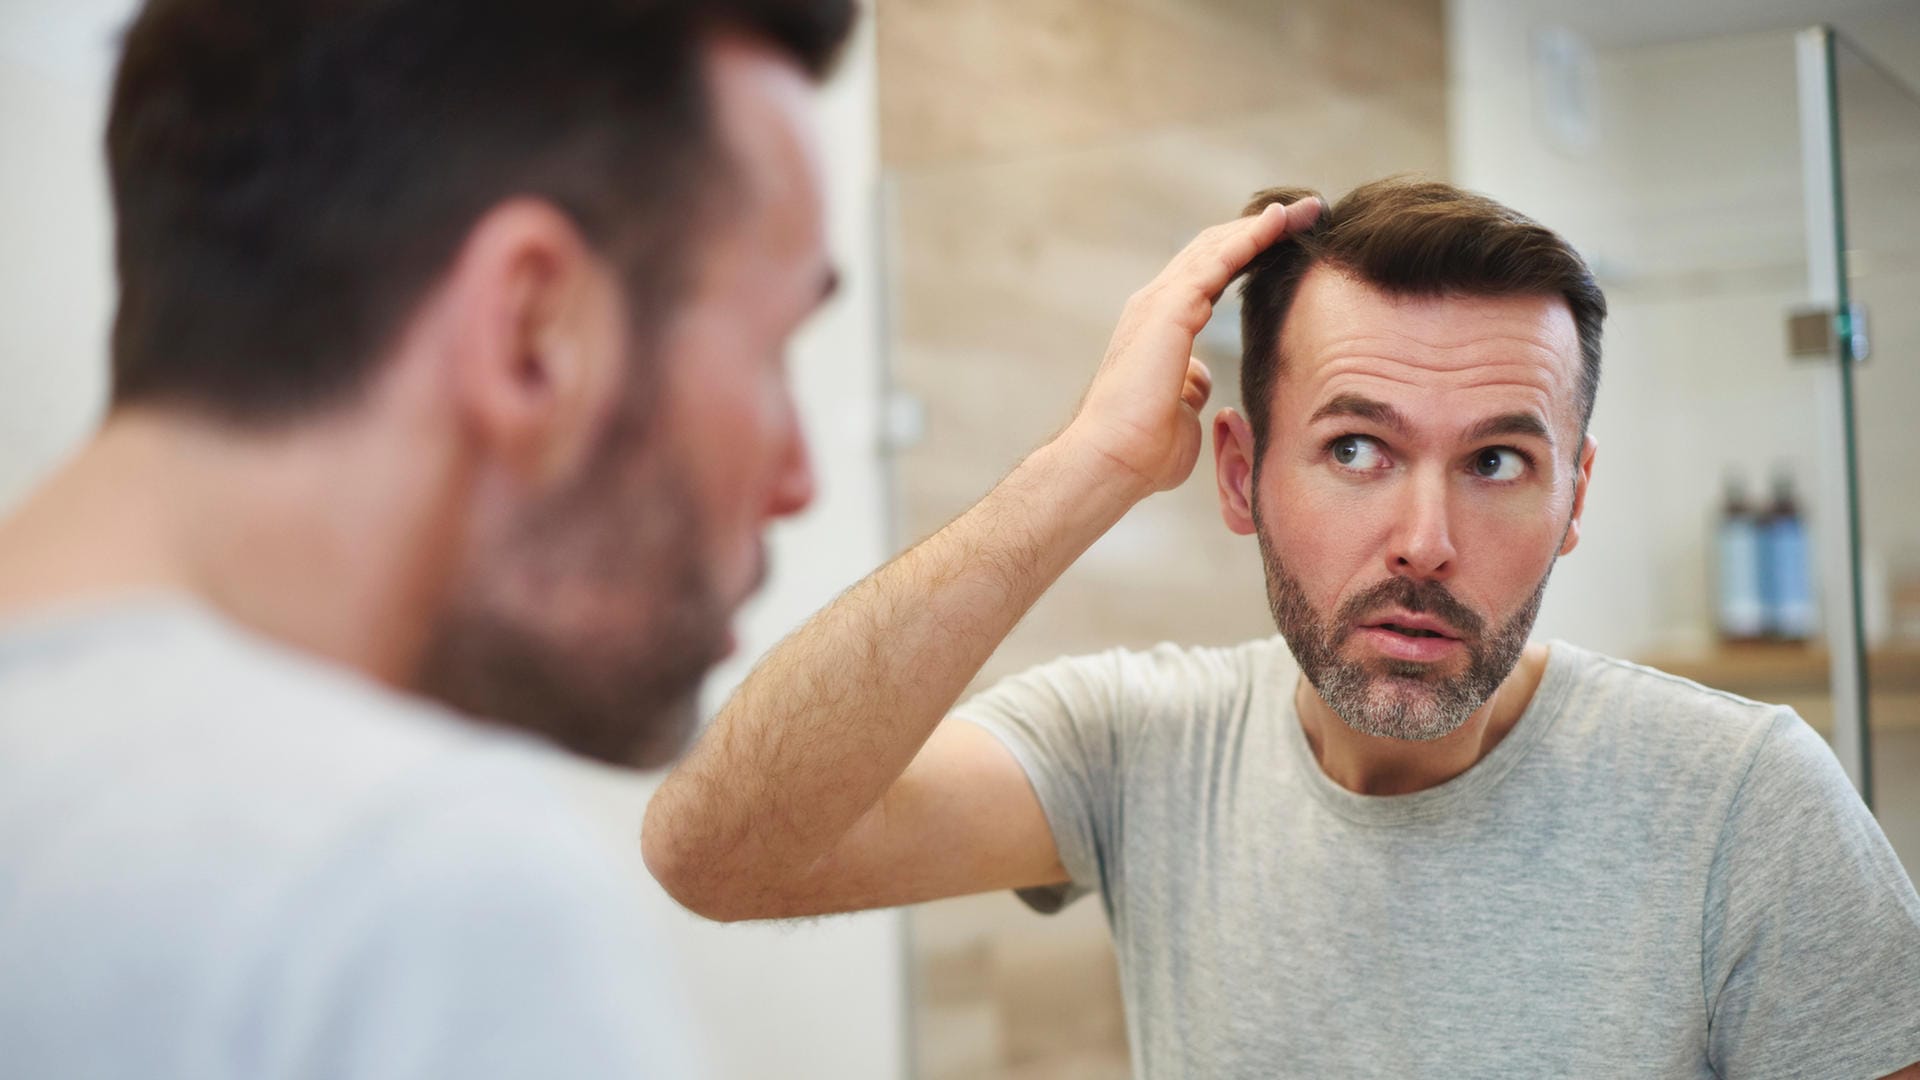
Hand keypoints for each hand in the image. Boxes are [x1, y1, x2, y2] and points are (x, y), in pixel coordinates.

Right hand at [1060, 197, 1323, 497]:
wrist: (1112, 460)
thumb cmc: (1142, 450)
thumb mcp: (1179, 410)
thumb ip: (1190, 387)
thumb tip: (1200, 379)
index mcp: (1158, 327)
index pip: (1208, 276)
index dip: (1246, 255)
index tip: (1288, 245)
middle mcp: (1155, 305)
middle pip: (1213, 251)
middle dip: (1260, 230)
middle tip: (1306, 214)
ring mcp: (1159, 303)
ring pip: (1216, 246)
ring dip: (1263, 224)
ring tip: (1304, 209)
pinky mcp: (1169, 309)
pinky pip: (1218, 261)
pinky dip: (1250, 237)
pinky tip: (1280, 222)